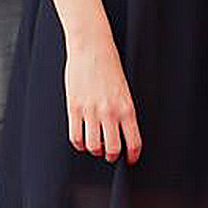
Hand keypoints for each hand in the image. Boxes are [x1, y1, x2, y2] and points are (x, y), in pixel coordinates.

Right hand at [64, 31, 140, 160]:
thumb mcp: (124, 90)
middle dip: (112, 156)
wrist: (92, 47)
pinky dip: (79, 143)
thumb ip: (124, 111)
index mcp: (127, 108)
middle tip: (110, 153)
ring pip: (93, 146)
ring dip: (95, 150)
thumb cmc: (109, 65)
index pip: (133, 143)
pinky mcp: (74, 108)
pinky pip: (75, 137)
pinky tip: (82, 139)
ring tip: (95, 144)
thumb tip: (122, 132)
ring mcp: (91, 111)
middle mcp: (110, 112)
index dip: (132, 157)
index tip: (130, 160)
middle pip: (112, 150)